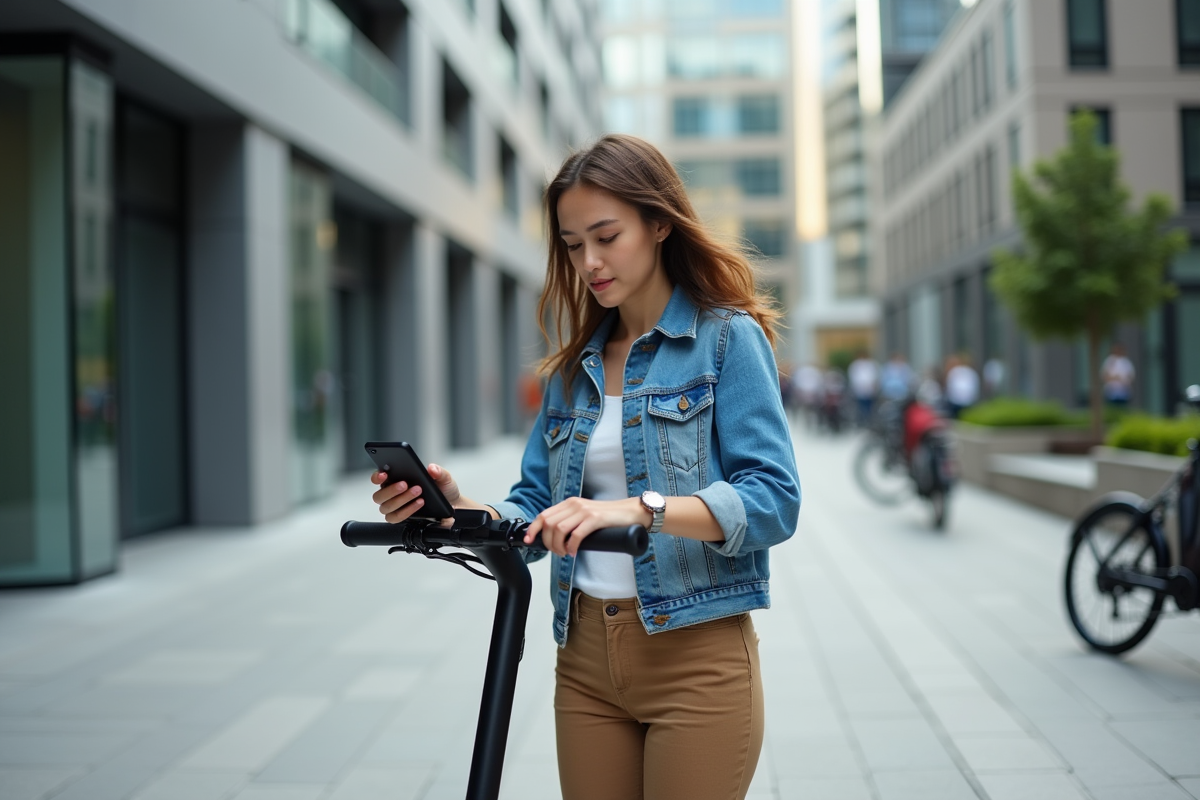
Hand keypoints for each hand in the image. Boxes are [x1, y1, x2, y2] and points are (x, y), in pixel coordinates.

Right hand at [370, 463, 460, 524]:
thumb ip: (439, 472)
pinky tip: (419, 503)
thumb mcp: (444, 478)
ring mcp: (396, 508)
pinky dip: (407, 510)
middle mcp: (392, 494)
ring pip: (386, 507)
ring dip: (401, 499)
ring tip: (417, 492)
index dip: (377, 476)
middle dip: (391, 489)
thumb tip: (431, 469)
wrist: (453, 505)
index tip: (384, 474)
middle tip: (404, 484)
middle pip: (379, 496)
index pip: (378, 478)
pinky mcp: (402, 518)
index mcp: (395, 479)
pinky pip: (397, 517)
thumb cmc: (443, 489)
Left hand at [522, 496, 650, 556]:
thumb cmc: (609, 518)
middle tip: (556, 552)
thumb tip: (555, 538)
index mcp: (569, 503)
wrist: (631, 512)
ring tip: (564, 553)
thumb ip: (572, 521)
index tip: (529, 541)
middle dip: (547, 542)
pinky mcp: (595, 518)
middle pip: (548, 523)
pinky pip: (576, 535)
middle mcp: (574, 504)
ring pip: (559, 529)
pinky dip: (572, 546)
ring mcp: (585, 510)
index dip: (533, 529)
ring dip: (558, 546)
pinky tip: (574, 552)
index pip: (544, 515)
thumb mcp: (585, 515)